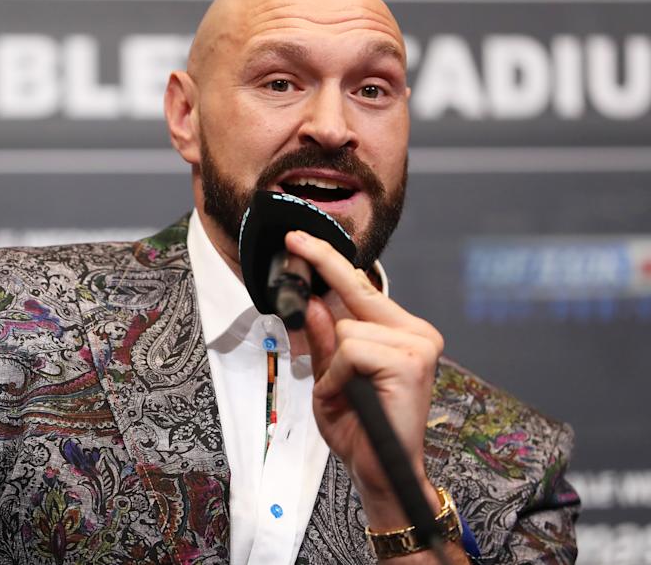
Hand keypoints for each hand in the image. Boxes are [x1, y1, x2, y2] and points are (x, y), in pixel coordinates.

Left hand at [285, 231, 443, 529]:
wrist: (380, 473)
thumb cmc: (359, 429)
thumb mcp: (329, 378)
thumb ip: (323, 341)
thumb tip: (313, 302)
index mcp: (401, 333)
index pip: (362, 287)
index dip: (329, 261)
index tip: (300, 240)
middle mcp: (416, 332)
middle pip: (356, 291)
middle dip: (322, 268)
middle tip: (293, 240)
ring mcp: (418, 345)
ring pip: (347, 327)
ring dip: (333, 364)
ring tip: (344, 392)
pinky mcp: (410, 361)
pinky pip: (351, 349)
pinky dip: (339, 374)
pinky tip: (351, 395)